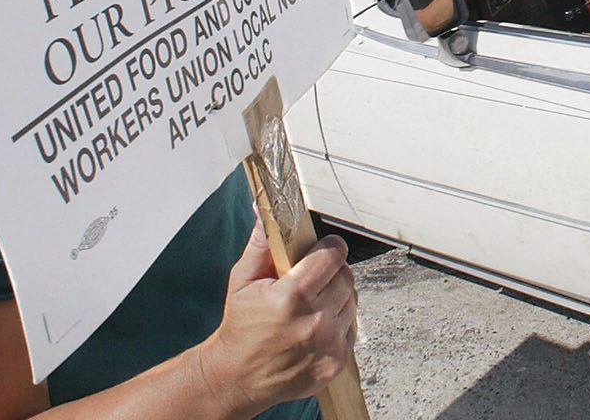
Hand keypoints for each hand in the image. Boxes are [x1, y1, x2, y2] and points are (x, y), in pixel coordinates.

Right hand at [195, 228, 356, 417]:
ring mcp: (328, 344)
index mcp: (292, 296)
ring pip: (352, 301)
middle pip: (345, 276)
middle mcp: (314, 321)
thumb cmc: (240, 327)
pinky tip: (315, 327)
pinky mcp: (336, 362)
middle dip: (331, 272)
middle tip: (312, 280)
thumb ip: (261, 244)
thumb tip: (264, 211)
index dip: (328, 248)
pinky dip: (339, 322)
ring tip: (311, 305)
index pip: (333, 255)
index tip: (321, 250)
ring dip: (337, 297)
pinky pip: (351, 327)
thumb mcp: (243, 280)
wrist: (237, 378)